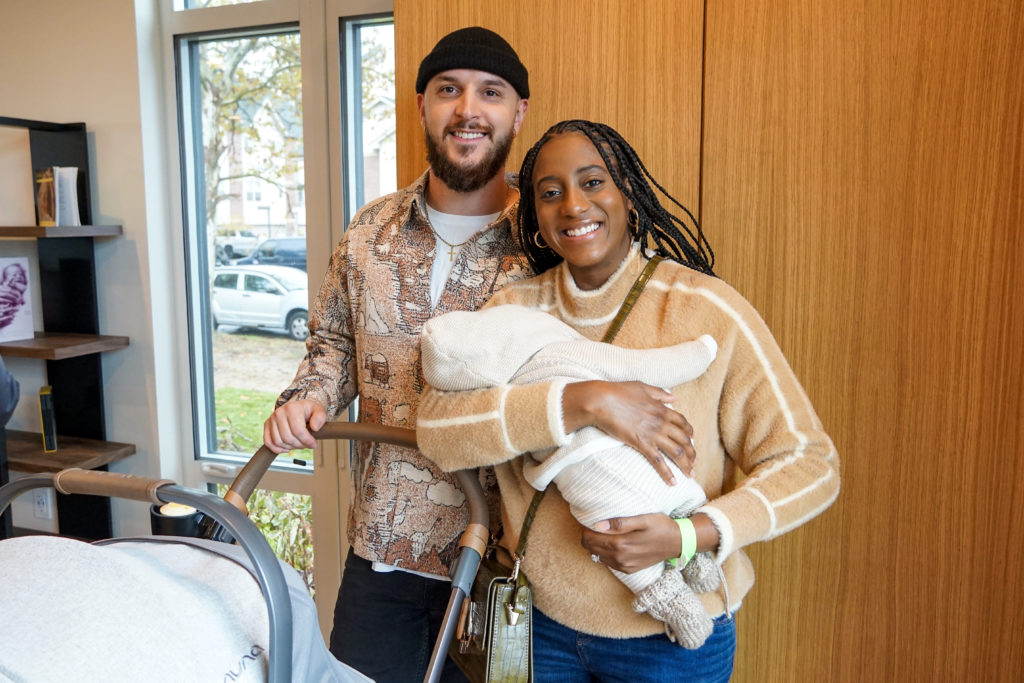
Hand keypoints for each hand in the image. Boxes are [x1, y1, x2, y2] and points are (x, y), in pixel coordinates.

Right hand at [263, 399, 326, 452]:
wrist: (299, 407)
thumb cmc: (309, 411)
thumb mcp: (319, 411)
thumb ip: (320, 418)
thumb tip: (314, 428)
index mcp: (292, 408)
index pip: (298, 431)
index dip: (307, 441)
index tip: (314, 444)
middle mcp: (279, 412)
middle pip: (288, 438)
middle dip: (300, 445)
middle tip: (307, 445)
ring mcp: (271, 419)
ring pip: (278, 442)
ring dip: (290, 447)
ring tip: (299, 444)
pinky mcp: (266, 425)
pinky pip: (268, 442)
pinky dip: (277, 449)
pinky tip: (287, 448)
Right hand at [563, 380, 695, 483]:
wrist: (602, 401)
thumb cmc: (618, 392)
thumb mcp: (642, 387)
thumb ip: (659, 393)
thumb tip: (674, 397)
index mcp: (662, 409)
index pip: (683, 422)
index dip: (689, 432)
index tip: (692, 440)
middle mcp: (661, 422)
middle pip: (684, 440)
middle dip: (691, 453)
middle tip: (694, 462)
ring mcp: (653, 434)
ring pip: (676, 452)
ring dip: (685, 465)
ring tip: (690, 474)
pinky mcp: (642, 444)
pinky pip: (659, 462)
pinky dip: (667, 473)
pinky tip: (673, 483)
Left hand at [580, 512, 680, 573]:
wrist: (678, 543)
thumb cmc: (661, 526)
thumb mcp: (643, 519)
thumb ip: (620, 523)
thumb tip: (597, 525)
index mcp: (620, 544)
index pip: (589, 539)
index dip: (586, 529)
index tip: (591, 520)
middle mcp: (620, 558)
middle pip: (590, 548)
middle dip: (589, 536)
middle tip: (597, 525)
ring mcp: (624, 566)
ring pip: (598, 556)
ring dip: (597, 545)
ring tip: (606, 533)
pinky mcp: (629, 570)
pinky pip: (609, 562)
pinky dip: (606, 553)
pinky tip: (614, 543)